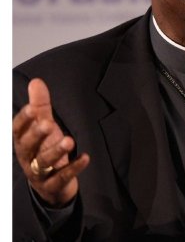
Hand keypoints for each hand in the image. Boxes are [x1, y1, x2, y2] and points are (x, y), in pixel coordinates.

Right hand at [12, 78, 89, 206]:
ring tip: (69, 141)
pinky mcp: (53, 185)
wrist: (51, 185)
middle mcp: (28, 156)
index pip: (17, 130)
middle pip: (28, 146)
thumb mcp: (43, 126)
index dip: (23, 120)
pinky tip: (85, 157)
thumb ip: (40, 105)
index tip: (32, 108)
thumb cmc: (44, 149)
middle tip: (48, 124)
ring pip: (44, 162)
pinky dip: (73, 168)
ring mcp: (39, 172)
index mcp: (23, 141)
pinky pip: (62, 177)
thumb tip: (36, 82)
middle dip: (37, 135)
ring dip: (56, 151)